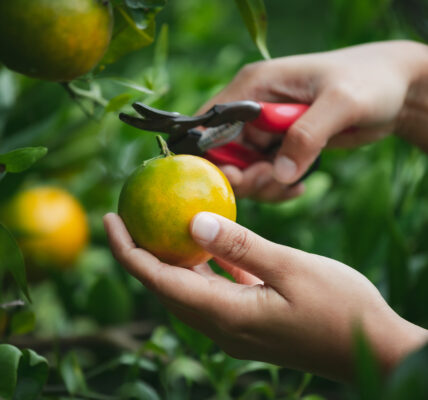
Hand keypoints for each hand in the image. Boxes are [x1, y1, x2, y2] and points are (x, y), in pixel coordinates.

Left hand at [103, 212, 426, 381]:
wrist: (371, 347)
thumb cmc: (337, 308)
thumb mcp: (290, 267)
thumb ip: (239, 246)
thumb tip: (193, 221)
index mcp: (224, 314)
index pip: (158, 280)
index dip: (129, 251)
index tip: (112, 219)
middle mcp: (221, 325)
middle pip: (164, 285)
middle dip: (141, 252)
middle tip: (131, 216)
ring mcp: (234, 326)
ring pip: (187, 287)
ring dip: (171, 257)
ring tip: (162, 226)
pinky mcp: (248, 320)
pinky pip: (213, 289)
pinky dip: (203, 265)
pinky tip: (208, 244)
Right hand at [201, 40, 427, 193]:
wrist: (394, 91)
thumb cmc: (370, 81)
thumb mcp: (341, 103)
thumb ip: (307, 135)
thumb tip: (279, 174)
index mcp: (254, 86)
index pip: (211, 123)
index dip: (214, 155)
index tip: (239, 177)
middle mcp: (252, 109)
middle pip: (224, 154)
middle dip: (245, 176)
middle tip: (274, 180)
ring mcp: (266, 131)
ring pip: (244, 171)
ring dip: (263, 186)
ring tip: (293, 184)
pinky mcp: (280, 148)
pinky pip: (265, 177)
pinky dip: (277, 189)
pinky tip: (299, 188)